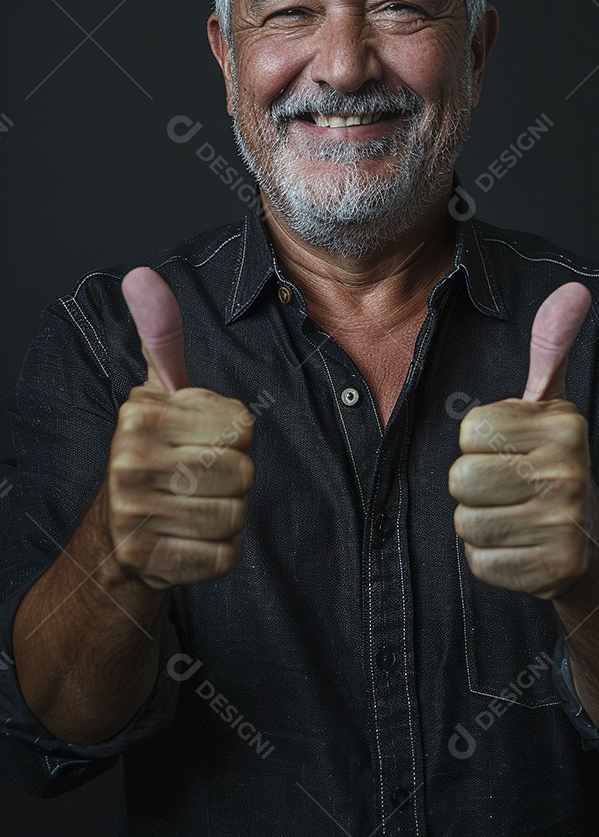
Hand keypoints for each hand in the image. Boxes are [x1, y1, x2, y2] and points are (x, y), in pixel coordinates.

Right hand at [102, 267, 253, 590]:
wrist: (118, 535)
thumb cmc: (155, 453)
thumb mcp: (160, 394)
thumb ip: (161, 336)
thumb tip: (142, 275)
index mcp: (140, 415)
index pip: (242, 426)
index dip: (233, 435)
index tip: (198, 439)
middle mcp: (128, 462)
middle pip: (242, 471)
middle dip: (233, 477)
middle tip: (197, 477)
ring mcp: (133, 514)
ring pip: (235, 514)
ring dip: (227, 515)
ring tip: (192, 507)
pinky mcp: (147, 561)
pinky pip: (223, 555)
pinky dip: (217, 552)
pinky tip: (187, 539)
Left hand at [449, 282, 592, 598]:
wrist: (592, 544)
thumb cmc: (553, 464)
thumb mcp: (552, 405)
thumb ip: (550, 347)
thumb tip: (573, 291)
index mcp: (563, 426)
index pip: (471, 429)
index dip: (480, 441)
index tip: (511, 448)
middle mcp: (569, 473)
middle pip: (461, 478)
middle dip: (474, 484)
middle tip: (508, 486)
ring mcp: (564, 526)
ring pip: (466, 522)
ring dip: (480, 522)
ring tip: (514, 515)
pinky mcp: (553, 571)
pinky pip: (479, 562)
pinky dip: (491, 558)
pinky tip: (520, 546)